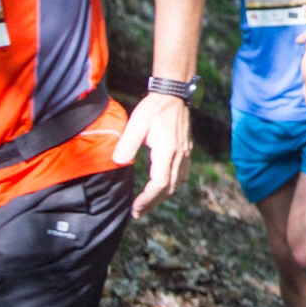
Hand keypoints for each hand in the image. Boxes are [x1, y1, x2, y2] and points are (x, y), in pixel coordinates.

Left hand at [112, 93, 191, 218]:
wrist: (174, 94)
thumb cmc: (154, 108)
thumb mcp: (136, 123)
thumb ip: (127, 144)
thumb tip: (119, 162)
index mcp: (167, 150)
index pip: (160, 183)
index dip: (148, 199)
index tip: (135, 208)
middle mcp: (180, 155)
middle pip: (170, 187)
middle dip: (154, 202)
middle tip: (138, 212)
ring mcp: (185, 153)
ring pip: (178, 182)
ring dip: (163, 195)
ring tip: (149, 202)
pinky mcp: (186, 150)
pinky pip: (182, 174)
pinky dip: (172, 185)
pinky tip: (163, 186)